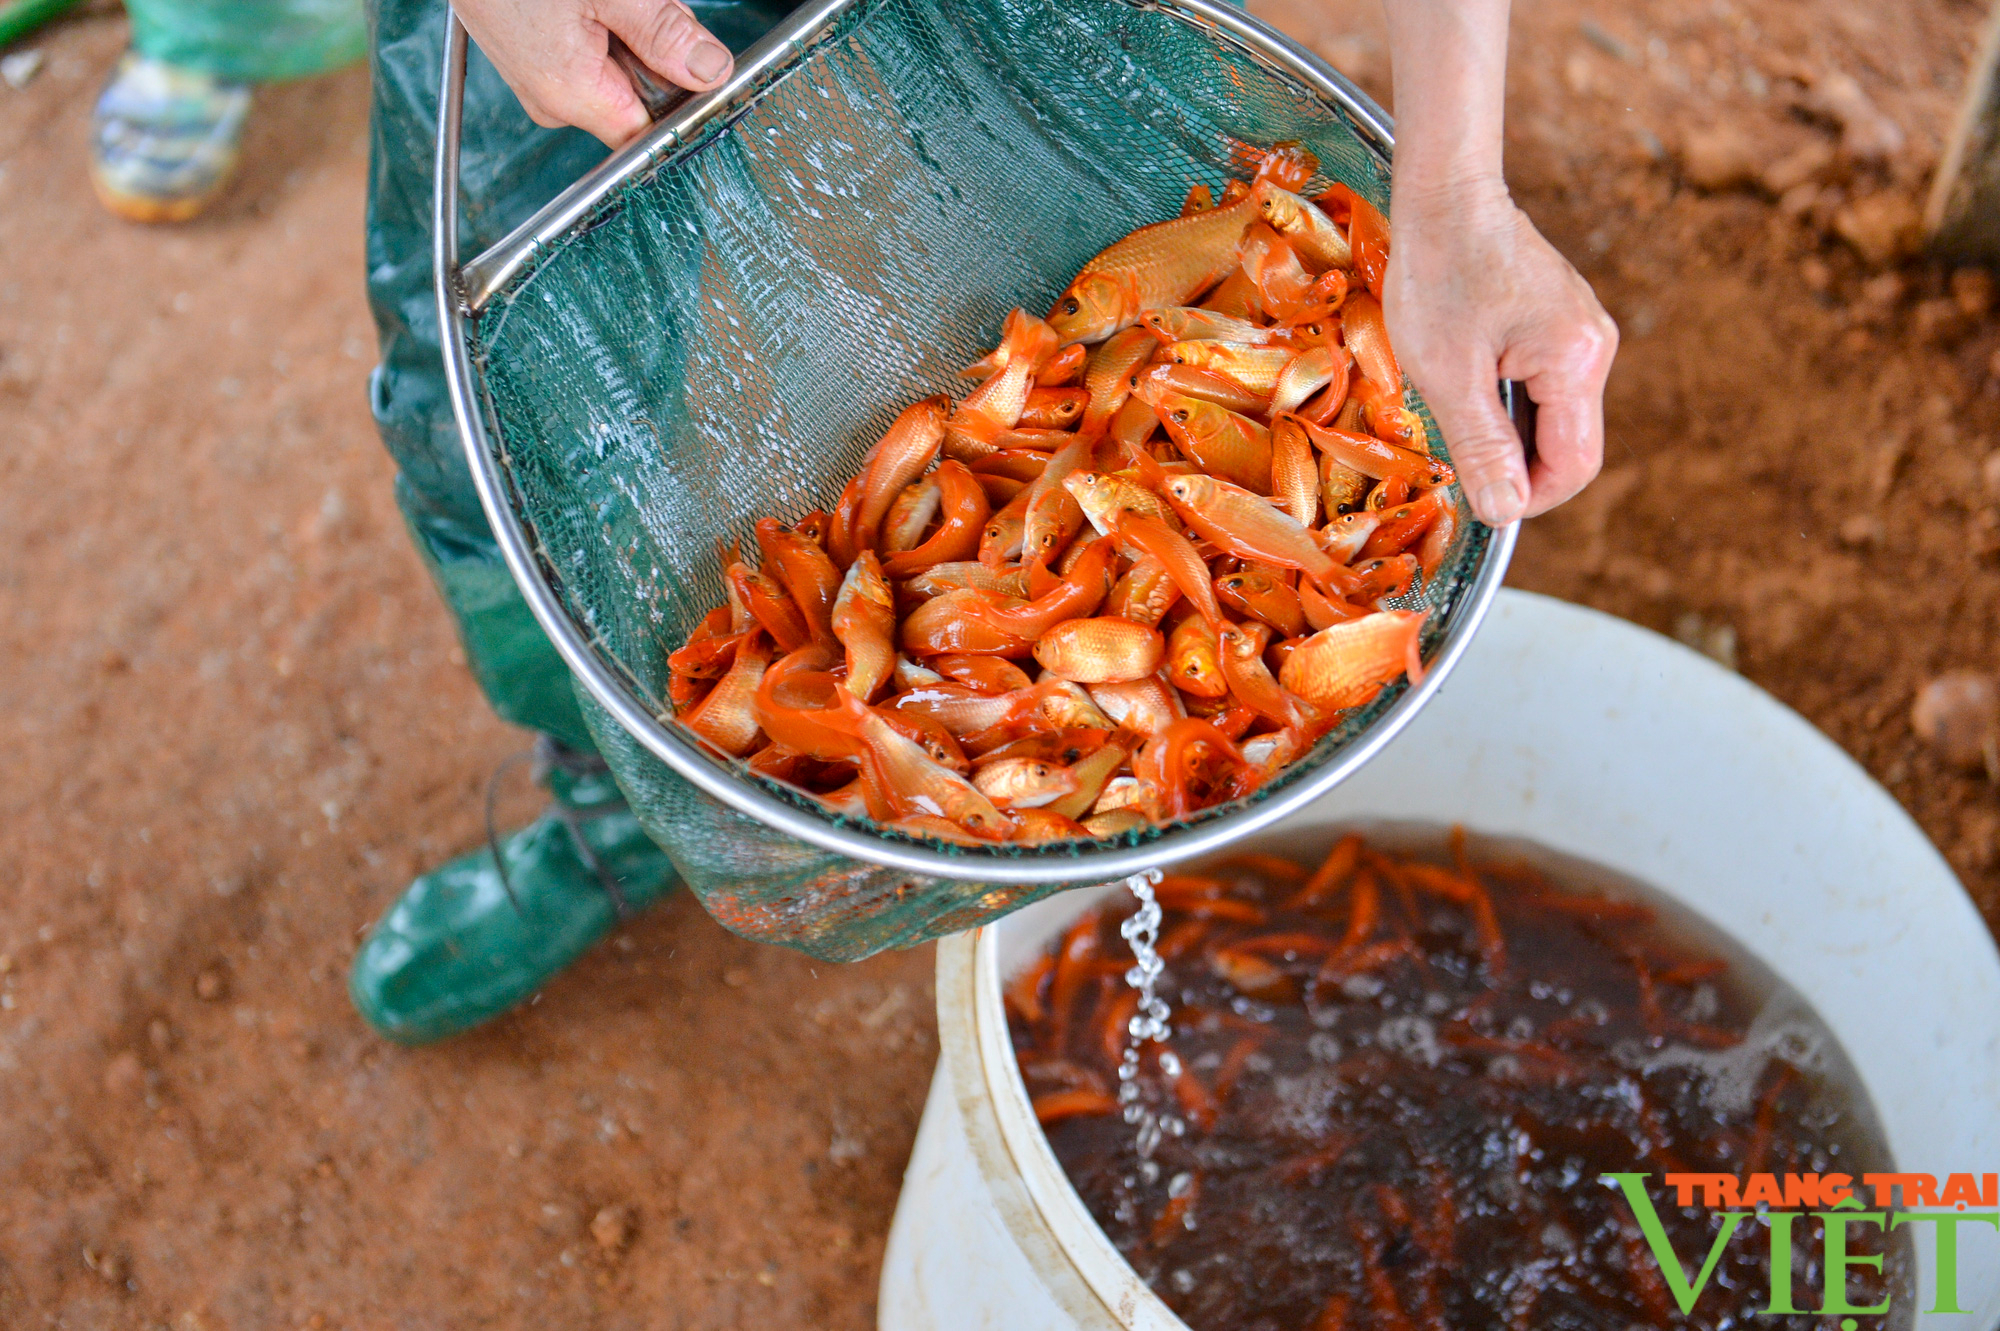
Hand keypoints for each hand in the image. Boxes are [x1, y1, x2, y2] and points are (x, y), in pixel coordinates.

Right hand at [455, 0, 734, 147]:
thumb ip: (663, 33)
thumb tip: (712, 71)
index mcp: (570, 92)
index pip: (651, 134)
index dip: (683, 103)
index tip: (697, 64)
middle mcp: (552, 101)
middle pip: (637, 99)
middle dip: (654, 53)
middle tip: (639, 6)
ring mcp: (539, 82)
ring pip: (616, 72)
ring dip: (629, 34)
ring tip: (608, 1)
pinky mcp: (534, 59)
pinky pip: (588, 55)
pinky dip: (603, 26)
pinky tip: (593, 3)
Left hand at [1383, 178, 1617, 525]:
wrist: (1445, 194)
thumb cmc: (1440, 273)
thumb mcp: (1448, 373)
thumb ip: (1482, 445)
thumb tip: (1505, 510)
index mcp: (1577, 362)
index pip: (1574, 466)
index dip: (1527, 497)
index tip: (1477, 500)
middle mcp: (1594, 348)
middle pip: (1566, 443)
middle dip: (1512, 463)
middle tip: (1453, 452)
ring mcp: (1581, 332)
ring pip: (1552, 415)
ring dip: (1504, 429)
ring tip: (1453, 405)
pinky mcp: (1560, 322)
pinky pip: (1542, 383)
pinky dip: (1505, 398)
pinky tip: (1465, 379)